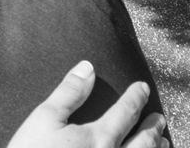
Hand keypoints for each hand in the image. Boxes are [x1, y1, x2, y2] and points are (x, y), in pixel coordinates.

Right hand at [8, 61, 168, 147]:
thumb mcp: (44, 117)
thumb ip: (69, 92)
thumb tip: (87, 68)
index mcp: (98, 138)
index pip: (125, 113)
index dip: (135, 97)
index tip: (142, 88)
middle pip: (143, 141)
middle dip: (152, 127)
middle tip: (158, 118)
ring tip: (162, 142)